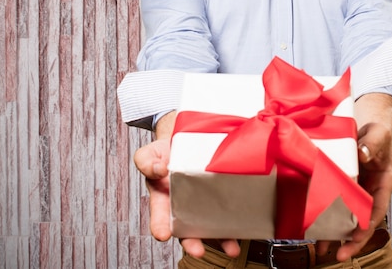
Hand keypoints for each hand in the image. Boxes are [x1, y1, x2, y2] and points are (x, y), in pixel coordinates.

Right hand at [133, 114, 240, 257]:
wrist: (182, 141)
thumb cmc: (163, 153)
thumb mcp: (149, 154)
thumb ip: (146, 162)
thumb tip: (158, 170)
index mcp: (163, 199)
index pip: (160, 216)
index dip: (160, 226)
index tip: (162, 234)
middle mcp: (182, 206)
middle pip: (186, 229)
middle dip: (192, 242)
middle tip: (198, 250)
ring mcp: (201, 203)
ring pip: (210, 226)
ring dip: (221, 239)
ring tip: (231, 248)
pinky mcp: (218, 197)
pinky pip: (227, 211)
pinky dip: (236, 221)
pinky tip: (245, 225)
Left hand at [324, 93, 391, 261]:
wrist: (367, 129)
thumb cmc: (377, 134)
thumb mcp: (378, 134)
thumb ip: (372, 144)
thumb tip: (363, 155)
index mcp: (383, 184)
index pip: (377, 210)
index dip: (367, 225)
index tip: (357, 237)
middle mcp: (370, 192)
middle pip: (363, 221)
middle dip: (352, 241)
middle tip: (340, 255)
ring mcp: (356, 192)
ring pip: (347, 218)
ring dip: (336, 234)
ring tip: (322, 249)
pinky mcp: (342, 188)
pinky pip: (334, 204)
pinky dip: (326, 215)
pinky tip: (314, 226)